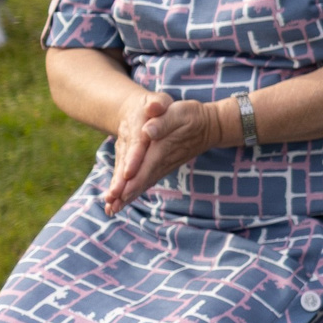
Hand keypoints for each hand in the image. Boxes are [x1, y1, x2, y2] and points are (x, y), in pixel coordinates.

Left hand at [105, 90, 226, 213]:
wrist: (210, 127)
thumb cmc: (192, 116)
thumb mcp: (179, 112)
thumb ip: (163, 121)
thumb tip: (147, 130)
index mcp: (163, 146)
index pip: (147, 165)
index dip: (134, 178)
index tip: (120, 192)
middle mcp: (163, 160)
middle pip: (143, 179)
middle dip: (127, 193)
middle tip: (111, 208)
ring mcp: (165, 166)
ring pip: (145, 183)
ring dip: (129, 196)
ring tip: (112, 209)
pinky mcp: (164, 167)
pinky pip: (149, 181)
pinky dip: (136, 191)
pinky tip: (125, 199)